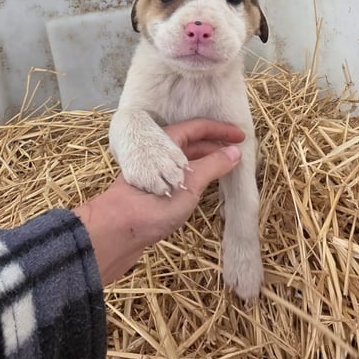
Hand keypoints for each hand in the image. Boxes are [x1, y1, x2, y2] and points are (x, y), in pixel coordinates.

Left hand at [75, 118, 244, 284]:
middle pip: (193, 142)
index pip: (199, 126)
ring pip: (187, 161)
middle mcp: (160, 153)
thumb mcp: (190, 183)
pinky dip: (198, 177)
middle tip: (239, 154)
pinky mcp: (154, 191)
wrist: (115, 231)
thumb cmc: (151, 205)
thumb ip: (214, 165)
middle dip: (216, 146)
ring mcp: (157, 172)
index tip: (243, 135)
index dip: (222, 129)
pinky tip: (206, 188)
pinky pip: (181, 177)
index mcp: (167, 142)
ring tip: (228, 169)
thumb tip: (235, 151)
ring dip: (208, 162)